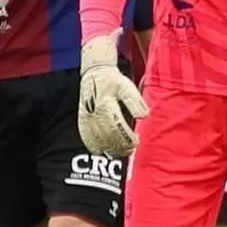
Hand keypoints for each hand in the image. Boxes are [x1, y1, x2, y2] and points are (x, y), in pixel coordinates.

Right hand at [78, 29, 149, 156]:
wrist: (94, 74)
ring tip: (123, 152)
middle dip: (120, 146)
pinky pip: (87, 138)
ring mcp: (87, 119)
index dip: (126, 138)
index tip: (136, 141)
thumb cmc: (114, 81)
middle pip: (107, 136)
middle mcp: (95, 113)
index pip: (117, 127)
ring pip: (97, 140)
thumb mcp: (127, 87)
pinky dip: (95, 147)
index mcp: (107, 105)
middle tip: (132, 149)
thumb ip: (135, 102)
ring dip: (110, 149)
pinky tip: (104, 151)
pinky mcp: (83, 121)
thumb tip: (144, 116)